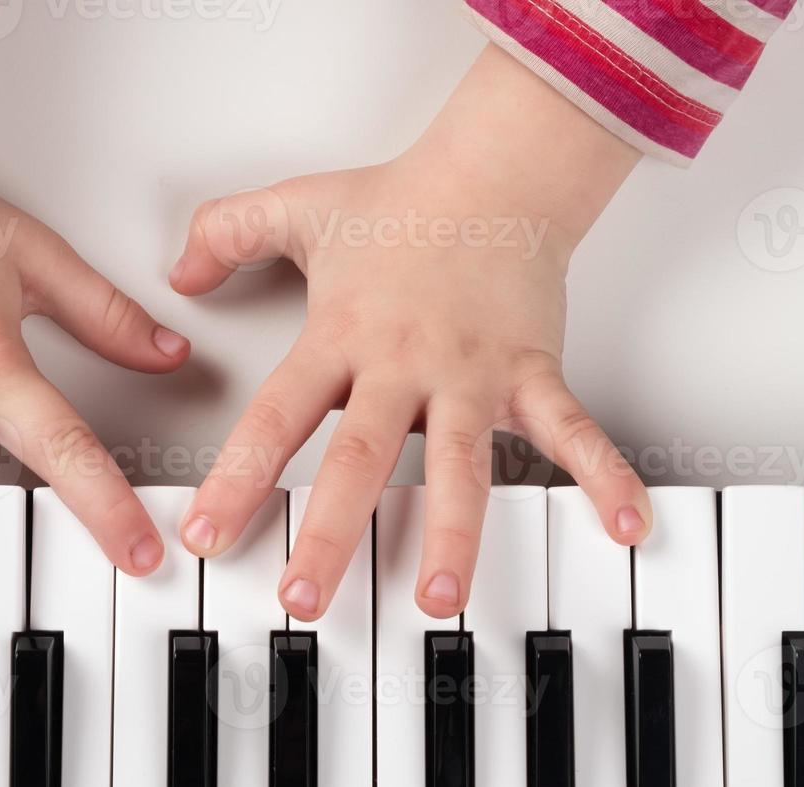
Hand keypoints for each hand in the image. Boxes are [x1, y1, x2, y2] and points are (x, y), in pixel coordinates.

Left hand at [171, 45, 652, 621]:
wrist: (496, 169)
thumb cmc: (404, 202)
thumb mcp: (295, 207)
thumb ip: (226, 233)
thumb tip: (177, 272)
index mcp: (341, 336)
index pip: (274, 418)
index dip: (236, 479)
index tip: (206, 537)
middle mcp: (402, 364)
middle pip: (358, 458)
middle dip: (330, 533)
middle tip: (305, 599)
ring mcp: (471, 374)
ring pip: (459, 466)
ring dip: (452, 536)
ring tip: (438, 599)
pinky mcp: (531, 373)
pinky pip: (572, 432)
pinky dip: (605, 476)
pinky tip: (626, 525)